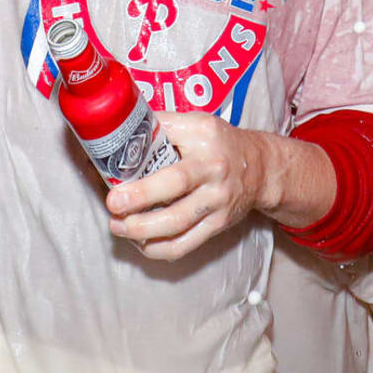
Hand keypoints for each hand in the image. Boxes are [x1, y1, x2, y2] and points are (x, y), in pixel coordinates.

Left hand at [107, 112, 269, 260]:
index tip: (114, 187)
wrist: (260, 168)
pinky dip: (158, 249)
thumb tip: (120, 128)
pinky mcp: (217, 226)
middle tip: (112, 208)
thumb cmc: (219, 143)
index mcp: (205, 144)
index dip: (141, 181)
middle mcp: (214, 176)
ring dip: (142, 232)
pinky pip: (184, 246)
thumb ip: (161, 125)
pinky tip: (140, 242)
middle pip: (175, 197)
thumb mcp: (195, 123)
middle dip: (139, 207)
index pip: (172, 159)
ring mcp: (217, 205)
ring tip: (119, 226)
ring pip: (177, 227)